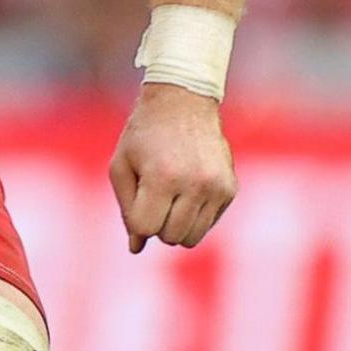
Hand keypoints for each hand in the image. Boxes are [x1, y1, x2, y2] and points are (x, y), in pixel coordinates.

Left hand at [108, 83, 236, 252]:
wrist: (183, 101)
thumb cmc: (144, 136)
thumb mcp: (121, 167)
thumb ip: (126, 209)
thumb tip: (136, 248)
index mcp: (163, 177)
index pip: (146, 227)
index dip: (136, 218)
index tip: (137, 197)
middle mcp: (195, 184)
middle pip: (170, 237)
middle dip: (156, 223)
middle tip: (153, 194)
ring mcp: (217, 187)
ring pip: (191, 238)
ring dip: (175, 225)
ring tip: (170, 195)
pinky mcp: (230, 189)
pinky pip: (208, 224)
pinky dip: (194, 216)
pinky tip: (187, 190)